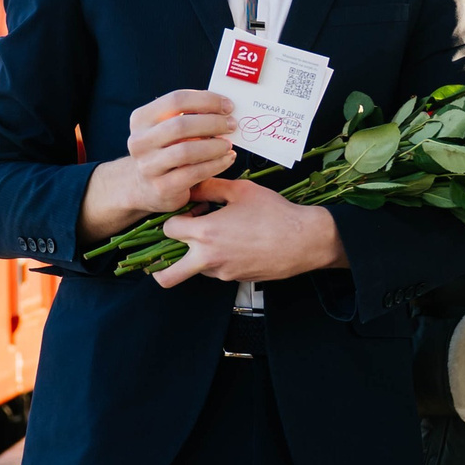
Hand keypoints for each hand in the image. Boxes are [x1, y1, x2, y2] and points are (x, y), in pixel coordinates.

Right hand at [78, 90, 237, 242]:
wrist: (144, 187)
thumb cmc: (165, 150)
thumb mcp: (167, 129)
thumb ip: (189, 115)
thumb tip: (225, 107)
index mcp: (141, 119)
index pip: (176, 100)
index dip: (206, 100)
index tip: (228, 105)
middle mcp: (140, 142)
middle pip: (181, 125)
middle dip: (213, 123)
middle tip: (232, 124)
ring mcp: (148, 166)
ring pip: (187, 151)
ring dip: (214, 146)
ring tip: (228, 144)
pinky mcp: (162, 188)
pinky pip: (194, 173)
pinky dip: (216, 164)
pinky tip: (227, 159)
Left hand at [151, 177, 348, 287]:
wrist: (303, 240)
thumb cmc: (274, 212)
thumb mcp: (241, 190)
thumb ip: (210, 187)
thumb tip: (191, 185)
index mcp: (205, 233)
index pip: (168, 230)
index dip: (177, 218)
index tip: (193, 211)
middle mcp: (209, 258)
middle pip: (167, 275)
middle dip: (161, 265)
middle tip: (172, 247)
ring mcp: (222, 273)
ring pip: (194, 270)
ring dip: (197, 255)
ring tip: (220, 235)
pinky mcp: (235, 279)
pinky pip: (216, 272)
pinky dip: (218, 260)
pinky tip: (236, 242)